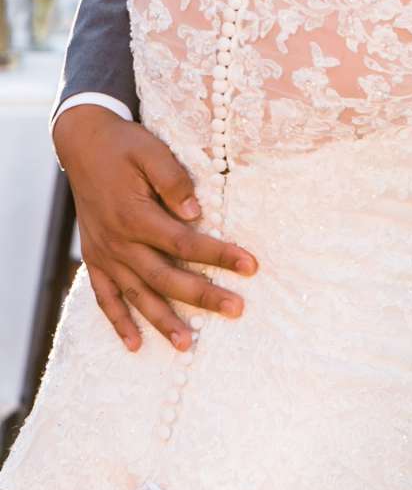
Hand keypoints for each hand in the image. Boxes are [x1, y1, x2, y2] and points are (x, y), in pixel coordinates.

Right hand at [54, 105, 255, 352]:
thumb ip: (173, 181)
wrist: (82, 144)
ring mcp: (104, 253)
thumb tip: (197, 213)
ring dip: (161, 321)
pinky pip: (104, 297)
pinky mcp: (95, 258)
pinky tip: (135, 344)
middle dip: (202, 296)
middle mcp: (118, 241)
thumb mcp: (151, 151)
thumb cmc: (124, 146)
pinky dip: (118, 321)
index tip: (251, 266)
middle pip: (165, 276)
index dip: (219, 255)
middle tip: (236, 310)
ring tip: (186, 345)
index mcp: (135, 215)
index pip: (185, 243)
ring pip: (136, 294)